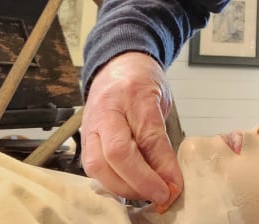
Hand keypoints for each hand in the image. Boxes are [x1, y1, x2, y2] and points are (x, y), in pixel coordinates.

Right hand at [81, 52, 182, 208]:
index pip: (146, 135)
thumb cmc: (142, 81)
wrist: (116, 64)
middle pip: (116, 153)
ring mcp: (90, 124)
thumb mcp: (161, 101)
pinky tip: (129, 189)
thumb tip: (169, 179)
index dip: (161, 166)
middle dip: (139, 182)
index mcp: (133, 94)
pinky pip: (92, 167)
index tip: (174, 185)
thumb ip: (161, 138)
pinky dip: (111, 183)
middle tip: (161, 195)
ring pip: (97, 165)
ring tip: (146, 194)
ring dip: (123, 188)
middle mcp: (106, 109)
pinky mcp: (83, 138)